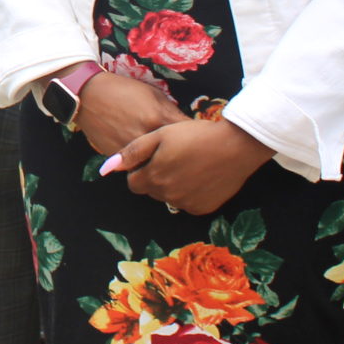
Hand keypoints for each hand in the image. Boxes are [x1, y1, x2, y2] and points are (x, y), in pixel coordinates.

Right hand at [68, 70, 185, 160]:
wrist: (89, 96)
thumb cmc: (124, 91)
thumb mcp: (153, 95)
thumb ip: (171, 113)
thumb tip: (189, 128)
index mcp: (158, 118)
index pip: (188, 135)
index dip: (196, 138)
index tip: (201, 140)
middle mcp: (146, 137)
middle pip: (174, 155)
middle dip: (182, 155)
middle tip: (188, 155)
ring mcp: (131, 150)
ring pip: (156, 164)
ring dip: (164, 163)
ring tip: (169, 160)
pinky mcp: (119, 158)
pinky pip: (139, 165)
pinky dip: (145, 164)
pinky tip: (149, 159)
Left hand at [114, 117, 268, 215]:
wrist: (236, 145)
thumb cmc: (195, 134)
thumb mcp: (160, 135)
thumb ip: (132, 152)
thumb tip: (106, 169)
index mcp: (153, 177)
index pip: (133, 182)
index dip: (141, 168)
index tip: (156, 155)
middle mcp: (167, 196)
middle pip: (151, 190)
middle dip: (156, 176)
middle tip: (174, 157)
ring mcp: (186, 205)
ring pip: (169, 198)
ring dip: (173, 185)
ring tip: (189, 163)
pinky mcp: (203, 209)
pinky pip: (188, 203)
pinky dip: (190, 192)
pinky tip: (201, 174)